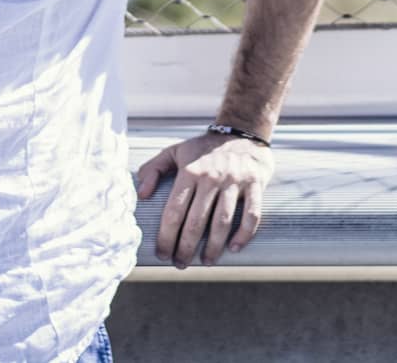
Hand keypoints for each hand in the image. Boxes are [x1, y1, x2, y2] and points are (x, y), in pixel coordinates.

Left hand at [136, 132, 273, 267]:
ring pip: (222, 222)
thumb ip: (153, 169)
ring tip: (206, 262)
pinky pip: (252, 214)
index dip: (166, 236)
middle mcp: (211, 177)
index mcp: (189, 171)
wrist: (242, 132)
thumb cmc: (203, 148)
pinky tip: (234, 248)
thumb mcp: (175, 152)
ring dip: (213, 247)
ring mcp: (234, 181)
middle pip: (196, 222)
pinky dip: (244, 234)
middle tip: (180, 264)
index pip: (174, 211)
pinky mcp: (255, 184)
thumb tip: (142, 194)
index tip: (162, 254)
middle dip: (186, 248)